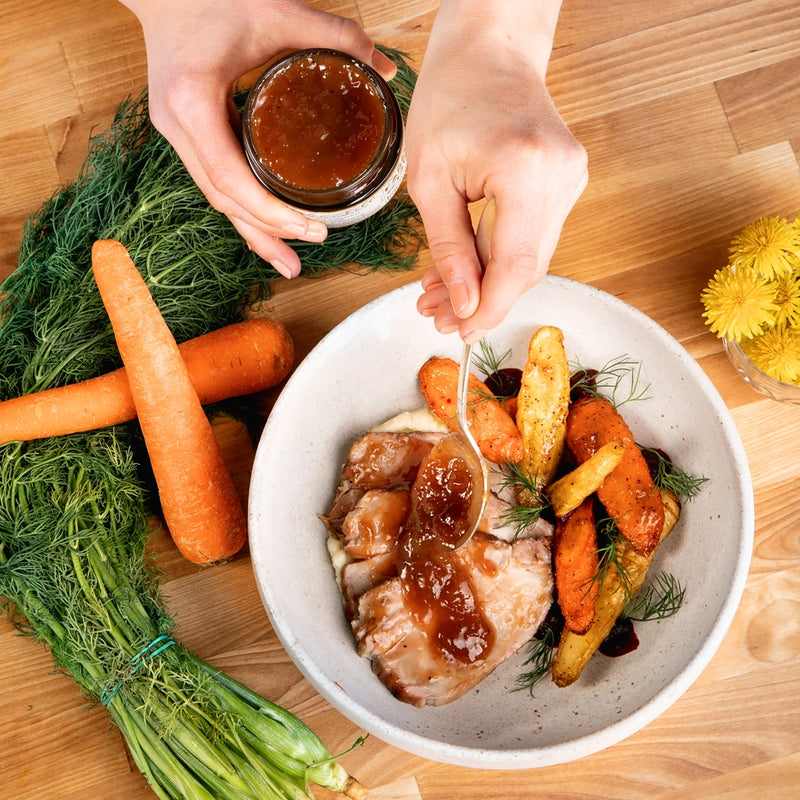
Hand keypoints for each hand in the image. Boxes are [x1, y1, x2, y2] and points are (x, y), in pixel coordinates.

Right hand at [120, 0, 395, 276]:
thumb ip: (334, 36)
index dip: (269, 212)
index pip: (229, 176)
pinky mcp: (187, 135)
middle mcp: (177, 125)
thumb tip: (385, 67)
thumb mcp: (276, 11)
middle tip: (312, 247)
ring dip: (254, 232)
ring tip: (289, 264)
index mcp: (192, 101)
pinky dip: (244, 209)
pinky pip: (216, 183)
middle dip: (268, 231)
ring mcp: (177, 133)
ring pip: (217, 198)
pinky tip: (268, 230)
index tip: (310, 227)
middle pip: (223, 198)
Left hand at [406, 1, 587, 341]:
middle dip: (480, 300)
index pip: (515, 265)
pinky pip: (533, 236)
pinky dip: (498, 257)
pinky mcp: (567, 182)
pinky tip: (464, 267)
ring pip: (530, 257)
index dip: (489, 309)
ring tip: (437, 294)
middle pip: (526, 268)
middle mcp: (562, 176)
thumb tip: (463, 304)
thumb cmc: (451, 97)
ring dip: (485, 282)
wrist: (490, 49)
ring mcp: (572, 179)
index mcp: (525, 168)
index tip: (460, 333)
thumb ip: (448, 246)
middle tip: (436, 317)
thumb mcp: (429, 179)